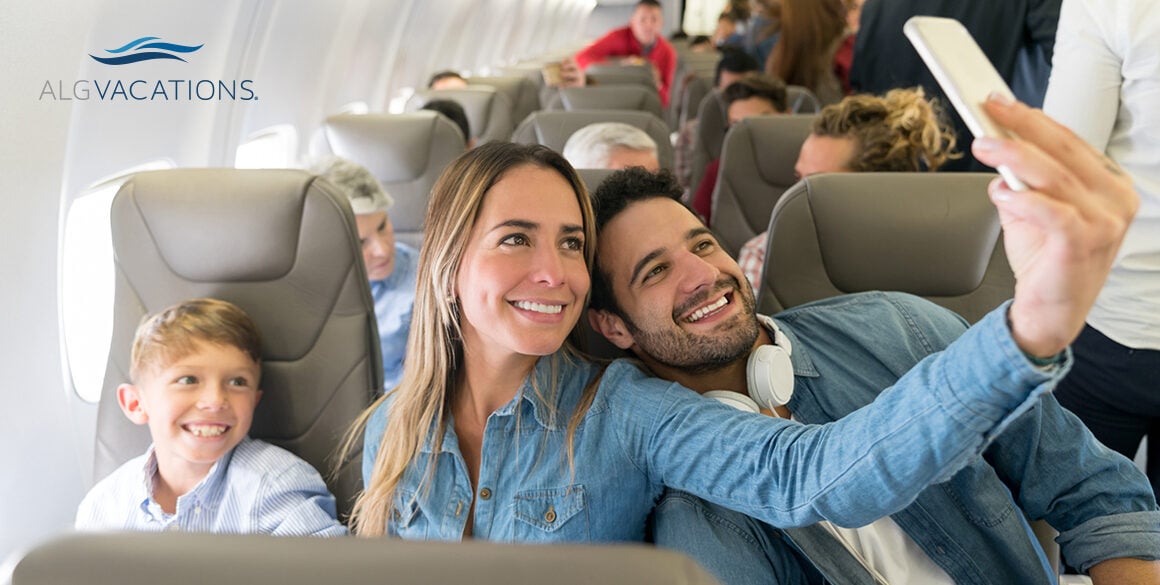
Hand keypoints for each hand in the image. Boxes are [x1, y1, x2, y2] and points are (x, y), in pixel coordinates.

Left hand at [972, 94, 1137, 357]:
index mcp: (1109, 185)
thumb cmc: (1046, 261)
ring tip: (983, 146)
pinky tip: (1001, 194)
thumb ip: (1022, 181)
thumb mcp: (1032, 211)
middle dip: (1022, 125)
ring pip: (1055, 174)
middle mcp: (1114, 199)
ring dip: (1013, 155)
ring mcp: (1105, 222)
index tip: (1001, 104)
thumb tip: (999, 152)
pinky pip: (1052, 211)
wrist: (1051, 313)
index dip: (1034, 120)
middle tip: (988, 110)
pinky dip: (1023, 198)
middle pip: (1064, 149)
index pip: (1070, 142)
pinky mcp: (1084, 243)